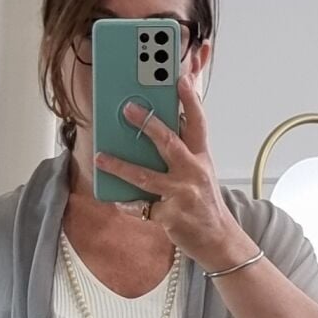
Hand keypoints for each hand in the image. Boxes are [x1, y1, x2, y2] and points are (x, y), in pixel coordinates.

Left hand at [94, 77, 257, 272]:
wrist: (217, 239)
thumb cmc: (204, 201)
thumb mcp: (201, 169)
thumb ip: (184, 146)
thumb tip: (162, 123)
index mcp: (200, 156)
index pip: (197, 122)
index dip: (190, 99)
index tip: (181, 78)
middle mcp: (193, 172)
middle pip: (169, 143)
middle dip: (148, 124)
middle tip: (128, 109)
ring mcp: (181, 194)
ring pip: (145, 177)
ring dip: (120, 166)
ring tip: (100, 157)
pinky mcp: (170, 216)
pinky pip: (141, 206)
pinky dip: (127, 203)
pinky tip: (115, 199)